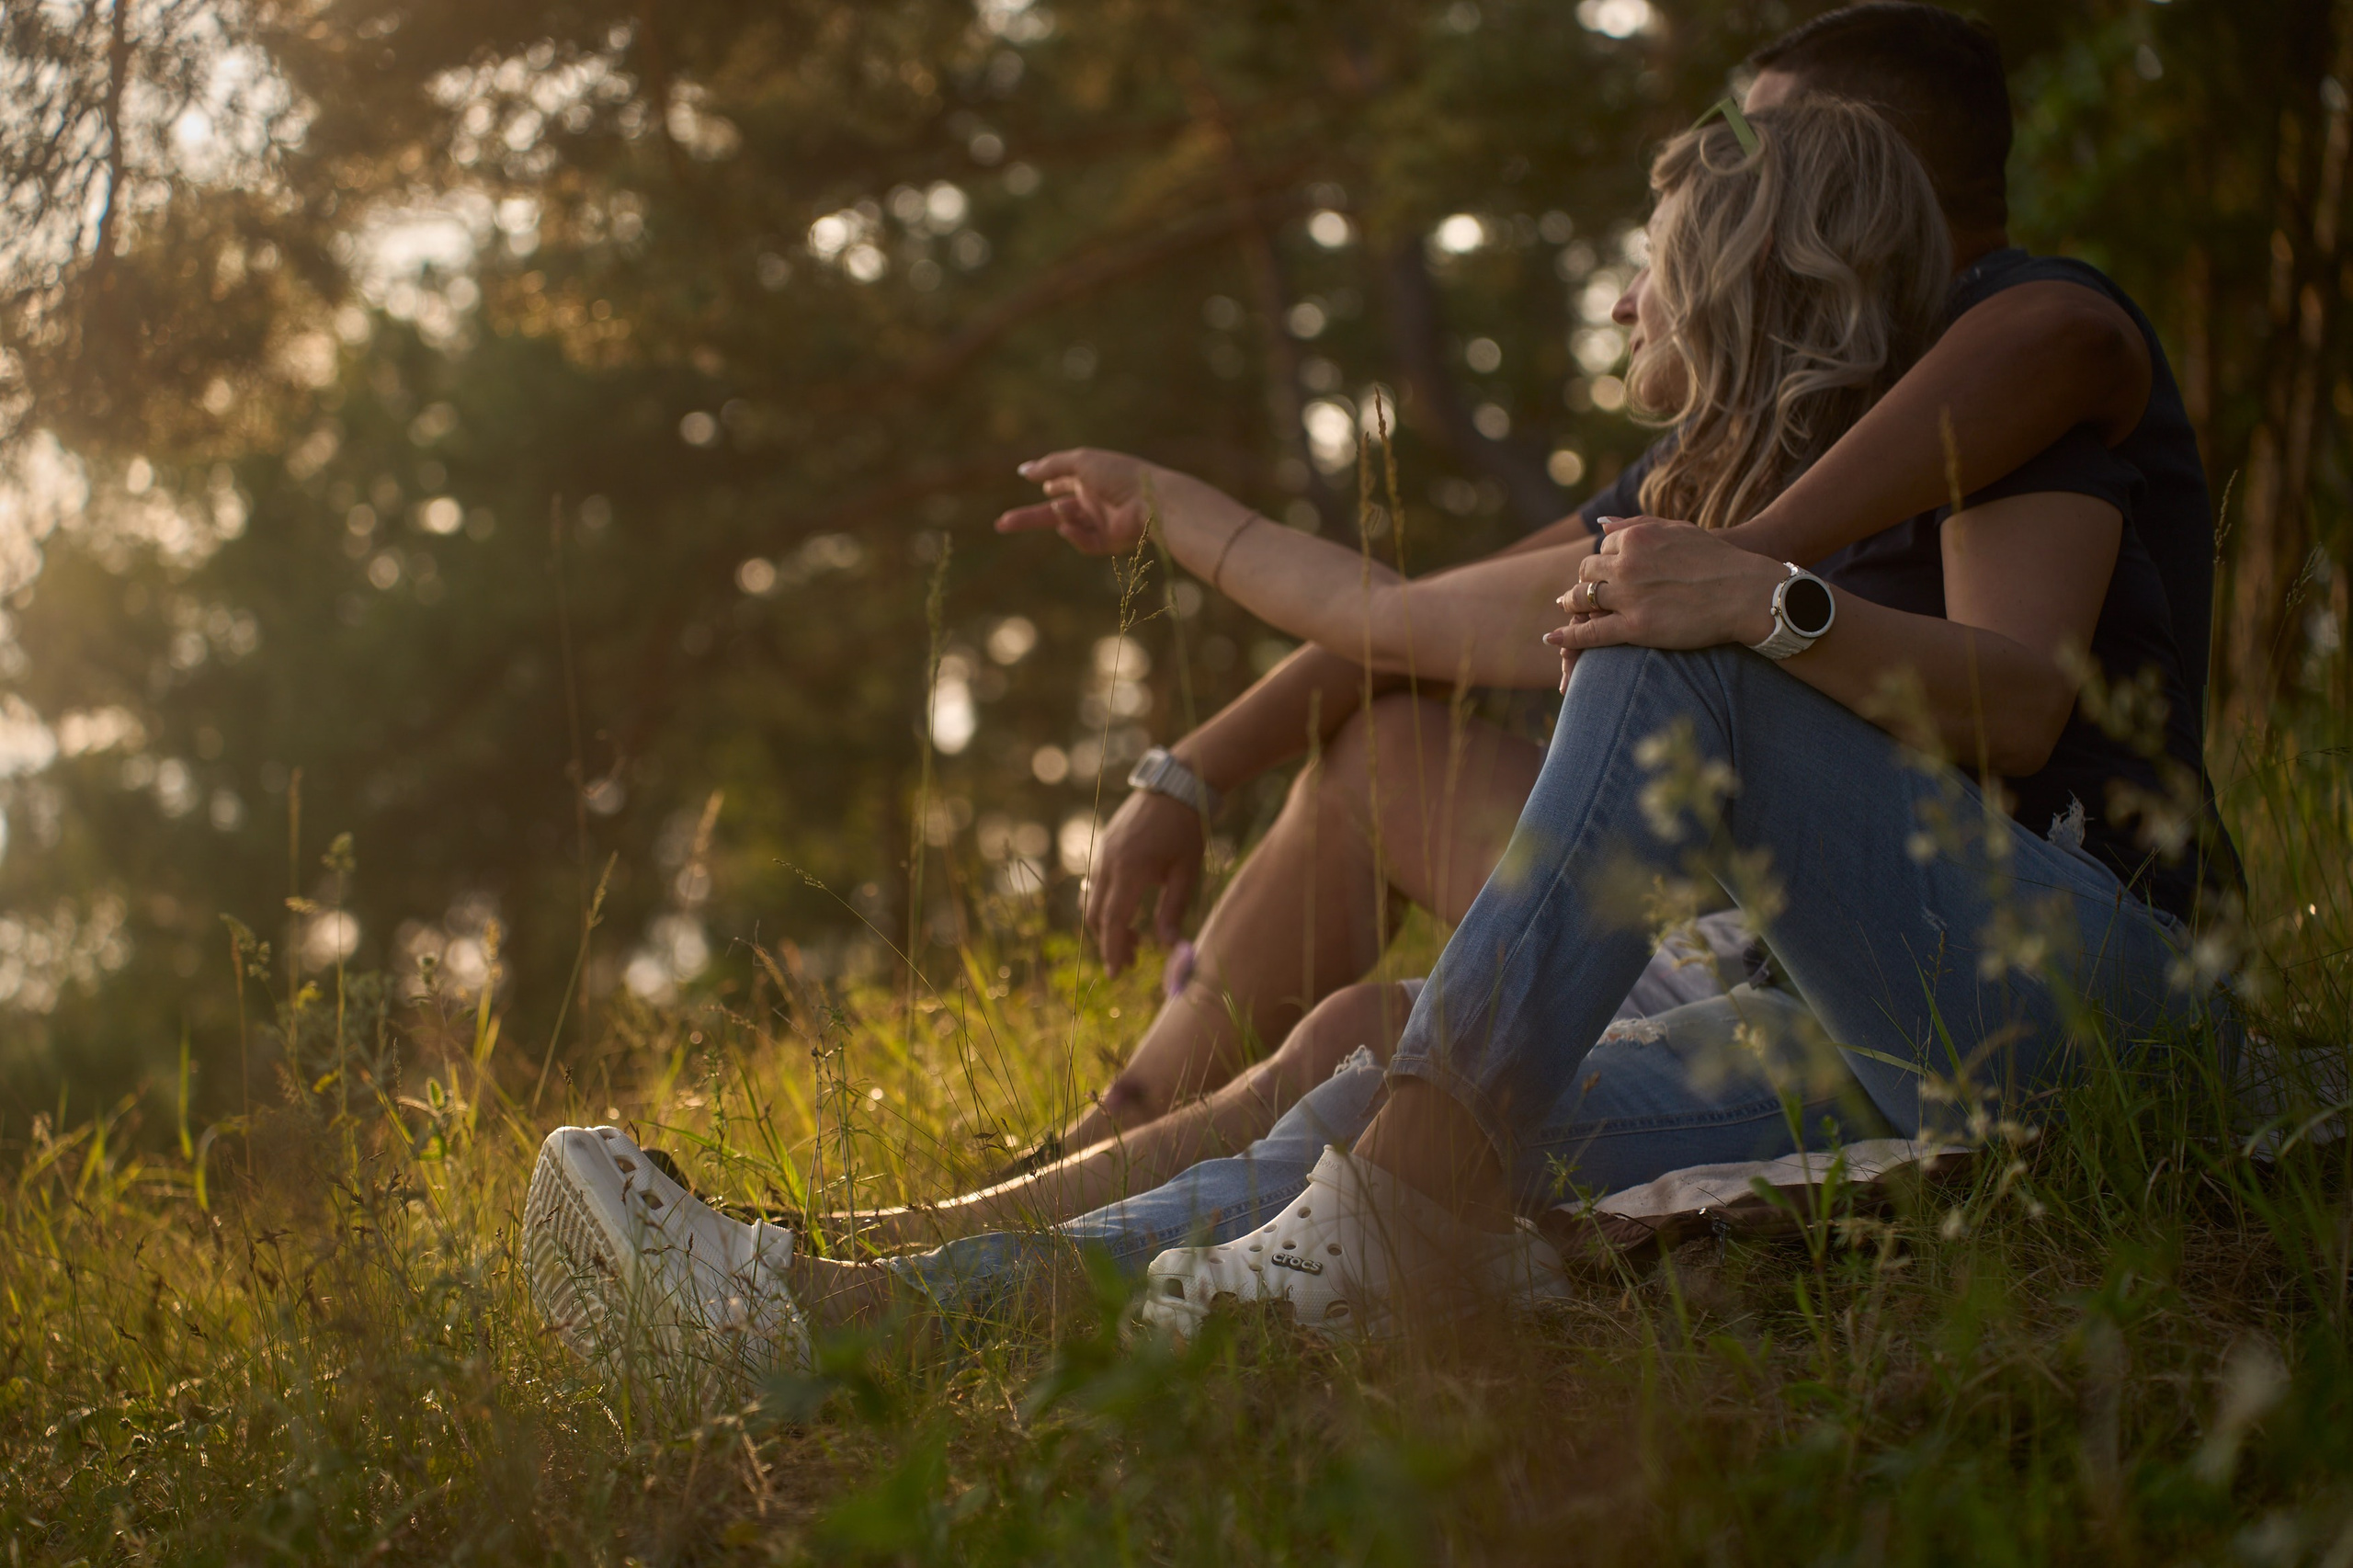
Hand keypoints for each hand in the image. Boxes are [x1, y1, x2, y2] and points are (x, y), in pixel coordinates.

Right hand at [994, 449, 1162, 556]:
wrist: (1151, 501)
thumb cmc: (1118, 474)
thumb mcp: (1081, 462)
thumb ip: (1051, 465)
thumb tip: (1024, 470)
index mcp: (1089, 479)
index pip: (1062, 483)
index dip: (1048, 482)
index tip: (1030, 480)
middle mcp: (1093, 501)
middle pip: (1053, 512)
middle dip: (1026, 518)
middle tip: (1000, 524)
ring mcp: (1099, 523)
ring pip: (1066, 526)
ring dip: (1059, 518)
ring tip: (1064, 511)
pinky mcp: (1107, 543)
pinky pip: (1082, 542)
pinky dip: (1073, 535)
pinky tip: (1069, 526)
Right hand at [1084, 786, 1205, 974]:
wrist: (1173, 788)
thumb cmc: (1186, 831)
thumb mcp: (1186, 873)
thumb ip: (1173, 910)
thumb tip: (1169, 947)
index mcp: (1130, 871)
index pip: (1113, 922)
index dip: (1112, 951)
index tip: (1116, 974)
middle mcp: (1109, 864)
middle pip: (1096, 916)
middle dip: (1110, 942)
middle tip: (1132, 960)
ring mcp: (1102, 854)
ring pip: (1091, 901)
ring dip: (1107, 924)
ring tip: (1134, 937)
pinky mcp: (1103, 847)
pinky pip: (1094, 883)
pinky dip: (1105, 904)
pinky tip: (1125, 909)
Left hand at [1543, 516, 1784, 653]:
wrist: (1746, 593)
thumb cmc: (1718, 560)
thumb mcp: (1678, 530)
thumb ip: (1638, 523)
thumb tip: (1602, 523)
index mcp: (1636, 537)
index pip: (1602, 549)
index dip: (1603, 562)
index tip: (1605, 573)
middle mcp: (1627, 564)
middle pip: (1586, 573)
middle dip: (1584, 582)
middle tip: (1582, 592)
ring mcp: (1629, 596)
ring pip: (1583, 600)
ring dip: (1573, 605)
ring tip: (1568, 609)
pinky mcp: (1635, 628)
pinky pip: (1590, 632)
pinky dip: (1568, 636)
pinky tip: (1552, 639)